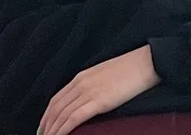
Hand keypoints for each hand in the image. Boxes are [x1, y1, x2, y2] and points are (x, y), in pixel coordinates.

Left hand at [39, 45, 159, 134]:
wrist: (147, 62)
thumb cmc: (132, 69)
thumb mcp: (106, 74)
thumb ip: (93, 85)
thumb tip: (88, 100)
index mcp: (82, 77)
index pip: (56, 100)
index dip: (46, 116)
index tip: (44, 127)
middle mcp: (81, 84)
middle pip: (55, 109)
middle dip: (46, 126)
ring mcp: (89, 92)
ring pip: (61, 115)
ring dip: (52, 130)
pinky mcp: (99, 101)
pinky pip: (74, 118)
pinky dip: (63, 129)